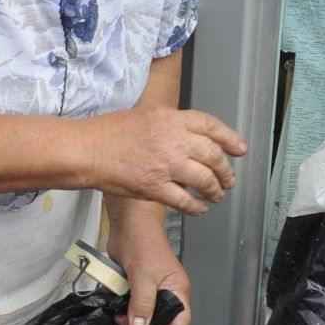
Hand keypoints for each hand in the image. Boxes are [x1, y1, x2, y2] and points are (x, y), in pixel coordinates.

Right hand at [84, 104, 246, 215]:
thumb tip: (187, 136)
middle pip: (213, 155)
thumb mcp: (144, 116)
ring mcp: (165, 165)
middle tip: (228, 178)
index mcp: (170, 119)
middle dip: (225, 170)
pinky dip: (196, 207)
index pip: (211, 126)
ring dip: (214, 190)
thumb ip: (169, 124)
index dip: (230, 138)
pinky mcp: (154, 187)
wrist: (85, 150)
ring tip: (216, 194)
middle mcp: (173, 140)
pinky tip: (199, 208)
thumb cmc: (106, 133)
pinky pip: (185, 201)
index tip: (239, 148)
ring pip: (204, 179)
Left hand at [106, 204, 191, 324]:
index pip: (179, 324)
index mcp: (177, 291)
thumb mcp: (144, 277)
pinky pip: (129, 305)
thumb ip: (142, 303)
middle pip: (159, 324)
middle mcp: (165, 293)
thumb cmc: (144, 242)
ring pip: (142, 316)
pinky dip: (121, 307)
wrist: (128, 225)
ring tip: (119, 315)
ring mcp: (149, 290)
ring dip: (130, 320)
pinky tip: (114, 302)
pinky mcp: (134, 286)